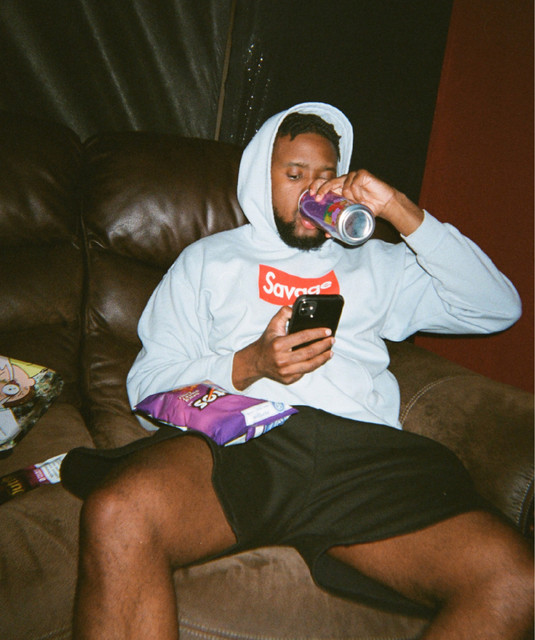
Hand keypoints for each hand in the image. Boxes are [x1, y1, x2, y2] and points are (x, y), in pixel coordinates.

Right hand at [232, 306, 333, 389]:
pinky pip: (305, 372)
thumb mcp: (272, 325)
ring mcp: (285, 371)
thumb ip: (284, 313)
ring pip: (310, 365)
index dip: (317, 333)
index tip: (327, 331)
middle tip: (332, 340)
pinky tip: (320, 359)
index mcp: (278, 344)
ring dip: (323, 358)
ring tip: (330, 351)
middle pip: (309, 352)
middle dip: (324, 345)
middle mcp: (281, 359)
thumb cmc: (267, 342)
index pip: (303, 337)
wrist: (256, 362)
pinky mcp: (288, 379)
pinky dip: (314, 365)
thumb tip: (296, 308)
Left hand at [309, 169, 423, 235]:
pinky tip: (360, 194)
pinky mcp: (362, 174)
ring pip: (343, 182)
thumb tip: (326, 234)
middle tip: (317, 196)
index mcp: (339, 190)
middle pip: (328, 180)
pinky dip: (355, 187)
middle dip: (321, 187)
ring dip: (347, 193)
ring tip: (354, 200)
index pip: (324, 185)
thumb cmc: (367, 209)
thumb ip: (339, 223)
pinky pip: (354, 180)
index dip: (316, 187)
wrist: (384, 205)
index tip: (311, 195)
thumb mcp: (351, 217)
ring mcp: (353, 177)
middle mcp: (344, 182)